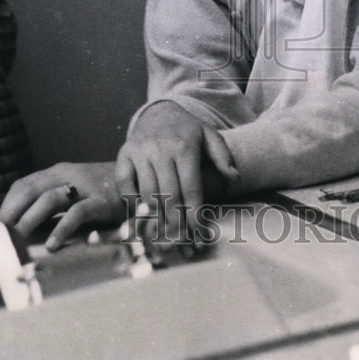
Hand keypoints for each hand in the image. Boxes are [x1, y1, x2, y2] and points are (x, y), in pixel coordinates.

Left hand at [0, 162, 126, 249]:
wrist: (145, 181)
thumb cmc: (105, 193)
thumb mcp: (77, 192)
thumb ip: (55, 204)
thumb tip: (23, 230)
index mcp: (59, 172)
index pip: (23, 186)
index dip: (6, 207)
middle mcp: (69, 175)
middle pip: (30, 190)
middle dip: (10, 215)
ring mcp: (86, 186)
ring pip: (49, 199)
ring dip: (28, 221)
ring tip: (17, 242)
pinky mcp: (103, 202)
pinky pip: (78, 213)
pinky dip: (62, 229)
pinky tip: (51, 244)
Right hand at [115, 101, 238, 238]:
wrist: (159, 112)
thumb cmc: (187, 131)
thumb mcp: (210, 137)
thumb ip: (223, 157)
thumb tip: (235, 179)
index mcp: (184, 146)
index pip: (191, 188)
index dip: (195, 215)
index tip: (200, 235)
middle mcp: (160, 149)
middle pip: (169, 196)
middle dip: (176, 226)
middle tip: (182, 247)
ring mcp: (140, 152)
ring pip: (147, 195)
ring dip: (155, 223)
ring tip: (164, 243)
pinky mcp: (123, 155)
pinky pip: (125, 186)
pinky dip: (132, 206)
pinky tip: (141, 223)